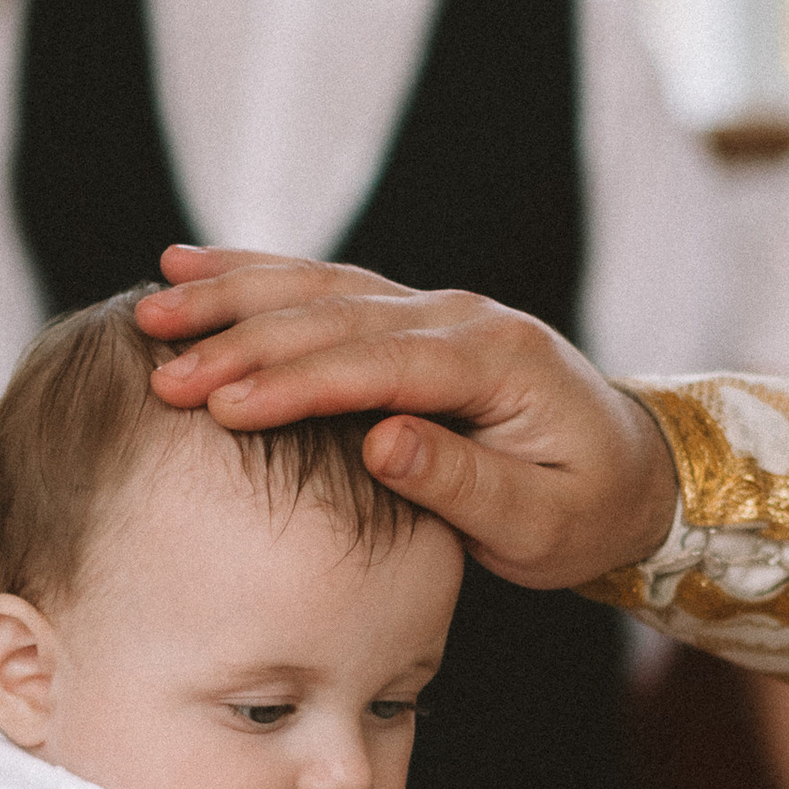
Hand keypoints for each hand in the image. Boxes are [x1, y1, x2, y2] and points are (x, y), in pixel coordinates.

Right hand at [133, 249, 679, 589]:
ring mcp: (435, 310)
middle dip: (239, 338)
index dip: (293, 383)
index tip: (219, 404)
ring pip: (320, 289)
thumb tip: (380, 441)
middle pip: (334, 318)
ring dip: (232, 294)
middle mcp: (461, 318)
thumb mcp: (539, 521)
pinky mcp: (412, 319)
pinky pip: (327, 289)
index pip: (376, 367)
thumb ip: (460, 481)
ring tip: (152, 306)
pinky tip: (192, 267)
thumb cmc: (587, 512)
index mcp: (495, 364)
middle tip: (158, 365)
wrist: (635, 472)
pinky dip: (258, 276)